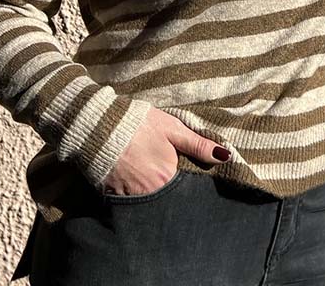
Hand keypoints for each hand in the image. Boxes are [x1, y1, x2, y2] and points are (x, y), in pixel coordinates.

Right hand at [101, 106, 230, 195]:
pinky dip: (134, 192)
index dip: (187, 181)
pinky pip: (129, 200)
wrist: (98, 125)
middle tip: (163, 170)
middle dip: (170, 188)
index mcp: (168, 176)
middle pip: (167, 196)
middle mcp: (151, 192)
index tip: (186, 172)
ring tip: (148, 172)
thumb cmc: (139, 124)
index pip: (185, 188)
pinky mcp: (112, 195)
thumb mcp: (173, 129)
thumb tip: (226, 156)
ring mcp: (130, 196)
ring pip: (149, 199)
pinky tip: (133, 177)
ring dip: (152, 191)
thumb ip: (199, 145)